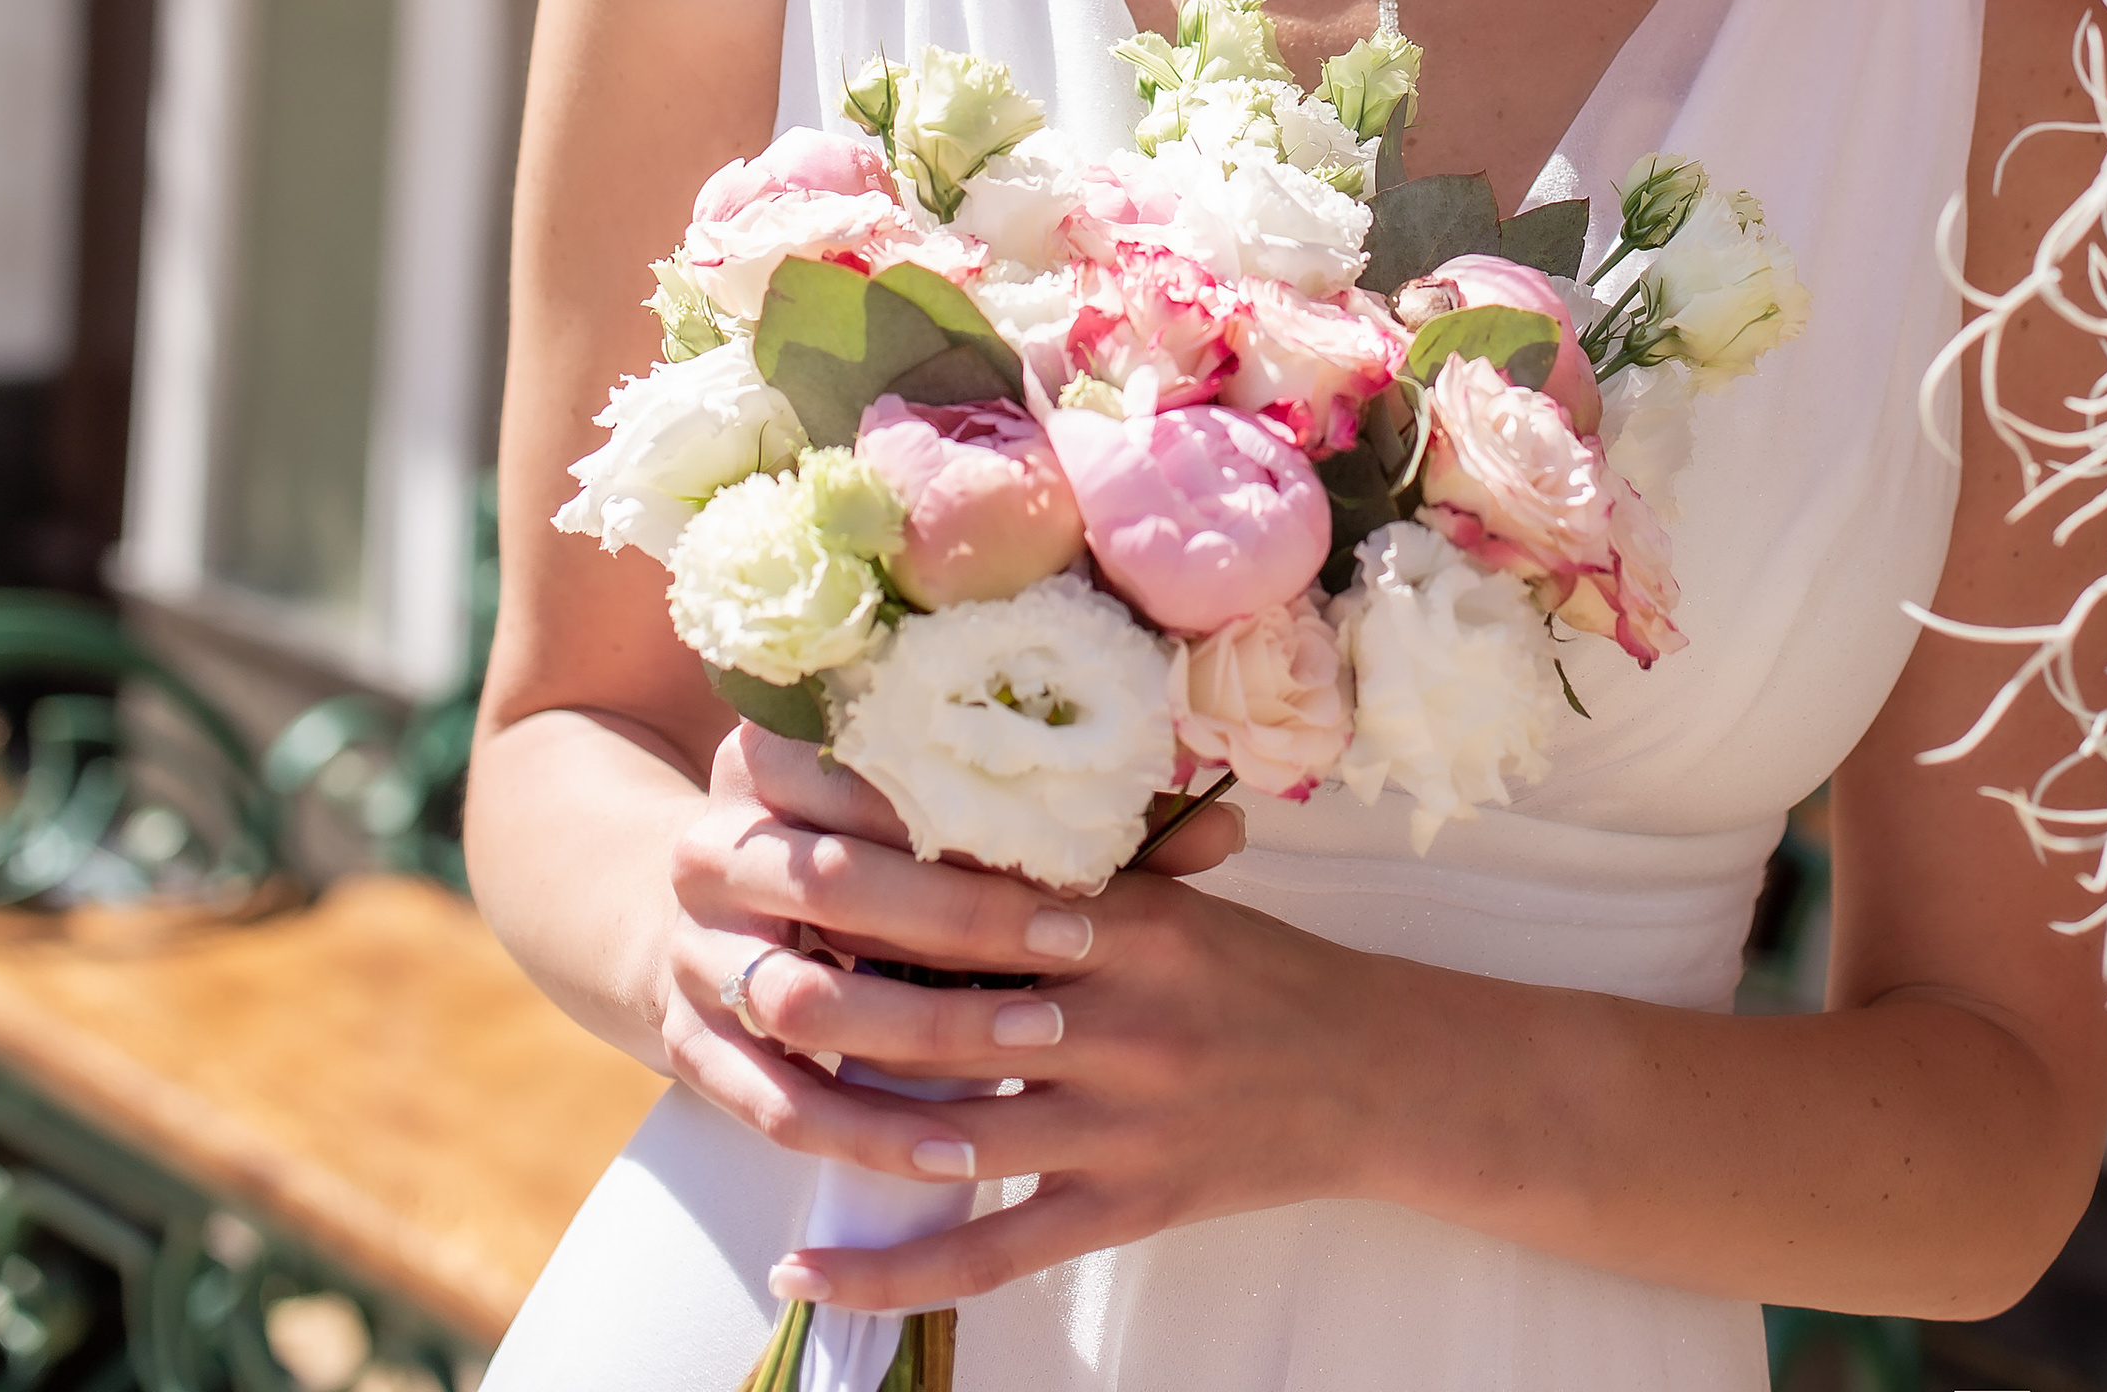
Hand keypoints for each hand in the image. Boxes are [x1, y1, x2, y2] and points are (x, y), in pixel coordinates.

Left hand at [666, 725, 1377, 1302]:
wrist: (1369, 1077)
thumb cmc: (1257, 974)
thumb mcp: (1175, 902)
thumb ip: (1075, 878)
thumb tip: (952, 835)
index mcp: (1128, 929)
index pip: (981, 906)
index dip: (881, 889)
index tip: (793, 863)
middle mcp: (1119, 1024)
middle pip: (945, 1018)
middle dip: (833, 999)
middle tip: (737, 973)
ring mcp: (1118, 1126)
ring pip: (954, 1134)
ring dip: (844, 1122)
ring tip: (752, 1098)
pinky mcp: (1122, 1210)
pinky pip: (989, 1253)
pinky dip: (893, 1272)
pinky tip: (810, 1266)